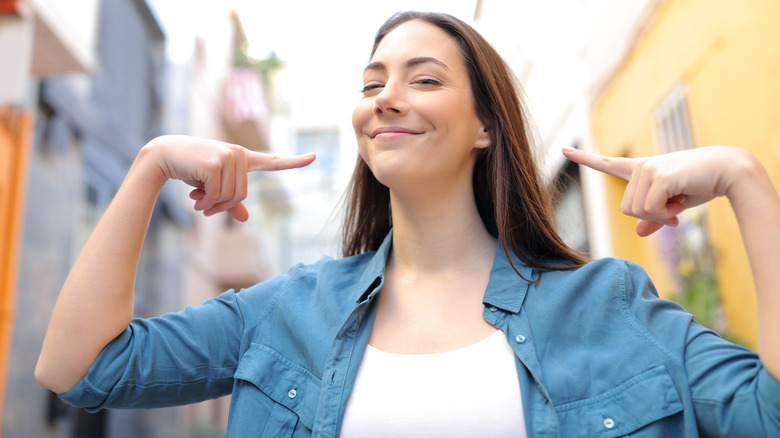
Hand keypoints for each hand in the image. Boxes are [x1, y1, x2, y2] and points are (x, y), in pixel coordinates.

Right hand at [145, 135, 314, 220]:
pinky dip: (205, 202)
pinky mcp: (215, 163)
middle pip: (241, 195)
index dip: (294, 162)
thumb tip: (246, 218)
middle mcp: (238, 154)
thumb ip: (230, 202)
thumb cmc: (190, 169)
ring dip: (211, 205)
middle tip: (204, 205)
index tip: (314, 157)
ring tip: (197, 197)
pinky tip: (193, 194)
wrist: (164, 155)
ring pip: (230, 197)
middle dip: (222, 206)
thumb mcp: (213, 186)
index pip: (272, 161)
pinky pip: (217, 195)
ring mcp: (228, 157)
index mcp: (242, 158)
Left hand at [562, 146, 753, 235]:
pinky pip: (651, 209)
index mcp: (640, 170)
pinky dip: (667, 215)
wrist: (728, 172)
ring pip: (636, 211)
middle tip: (674, 209)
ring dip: (661, 216)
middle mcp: (640, 167)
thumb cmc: (701, 185)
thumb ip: (655, 217)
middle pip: (627, 209)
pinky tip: (681, 204)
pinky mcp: (658, 176)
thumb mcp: (674, 204)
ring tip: (679, 202)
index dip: (584, 159)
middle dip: (651, 217)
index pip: (607, 163)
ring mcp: (648, 170)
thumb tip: (638, 231)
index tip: (564, 150)